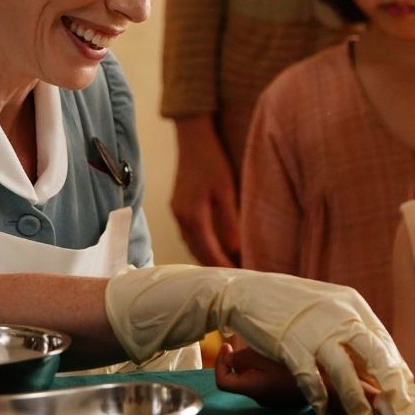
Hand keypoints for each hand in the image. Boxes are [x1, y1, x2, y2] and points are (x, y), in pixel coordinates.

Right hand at [105, 265, 414, 414]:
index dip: (399, 372)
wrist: (244, 291)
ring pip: (346, 374)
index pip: (384, 342)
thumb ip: (350, 330)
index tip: (409, 395)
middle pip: (376, 356)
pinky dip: (319, 402)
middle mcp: (339, 314)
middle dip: (394, 389)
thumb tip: (375, 362)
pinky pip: (312, 382)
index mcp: (352, 303)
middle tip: (404, 414)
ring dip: (356, 403)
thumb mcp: (326, 306)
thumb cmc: (288, 303)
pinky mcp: (291, 346)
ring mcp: (315, 331)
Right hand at [170, 115, 240, 266]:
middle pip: (196, 251)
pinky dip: (200, 245)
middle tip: (234, 275)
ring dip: (206, 256)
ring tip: (225, 265)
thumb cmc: (212, 161)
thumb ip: (229, 221)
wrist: (193, 139)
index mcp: (192, 215)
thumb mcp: (226, 190)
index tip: (237, 274)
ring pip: (190, 244)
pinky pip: (188, 234)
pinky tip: (213, 247)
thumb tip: (235, 248)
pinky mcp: (178, 207)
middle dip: (213, 265)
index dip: (222, 265)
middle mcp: (180, 217)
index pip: (208, 250)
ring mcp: (177, 212)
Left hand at [215, 335, 306, 411]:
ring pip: (255, 379)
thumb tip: (229, 359)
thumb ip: (243, 358)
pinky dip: (267, 369)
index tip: (227, 346)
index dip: (219, 363)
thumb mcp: (266, 356)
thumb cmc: (296, 366)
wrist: (328, 383)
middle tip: (244, 340)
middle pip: (239, 379)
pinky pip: (269, 382)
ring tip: (263, 345)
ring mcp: (274, 399)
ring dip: (254, 363)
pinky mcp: (285, 396)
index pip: (222, 382)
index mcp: (253, 388)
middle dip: (238, 359)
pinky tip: (277, 356)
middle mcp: (260, 397)